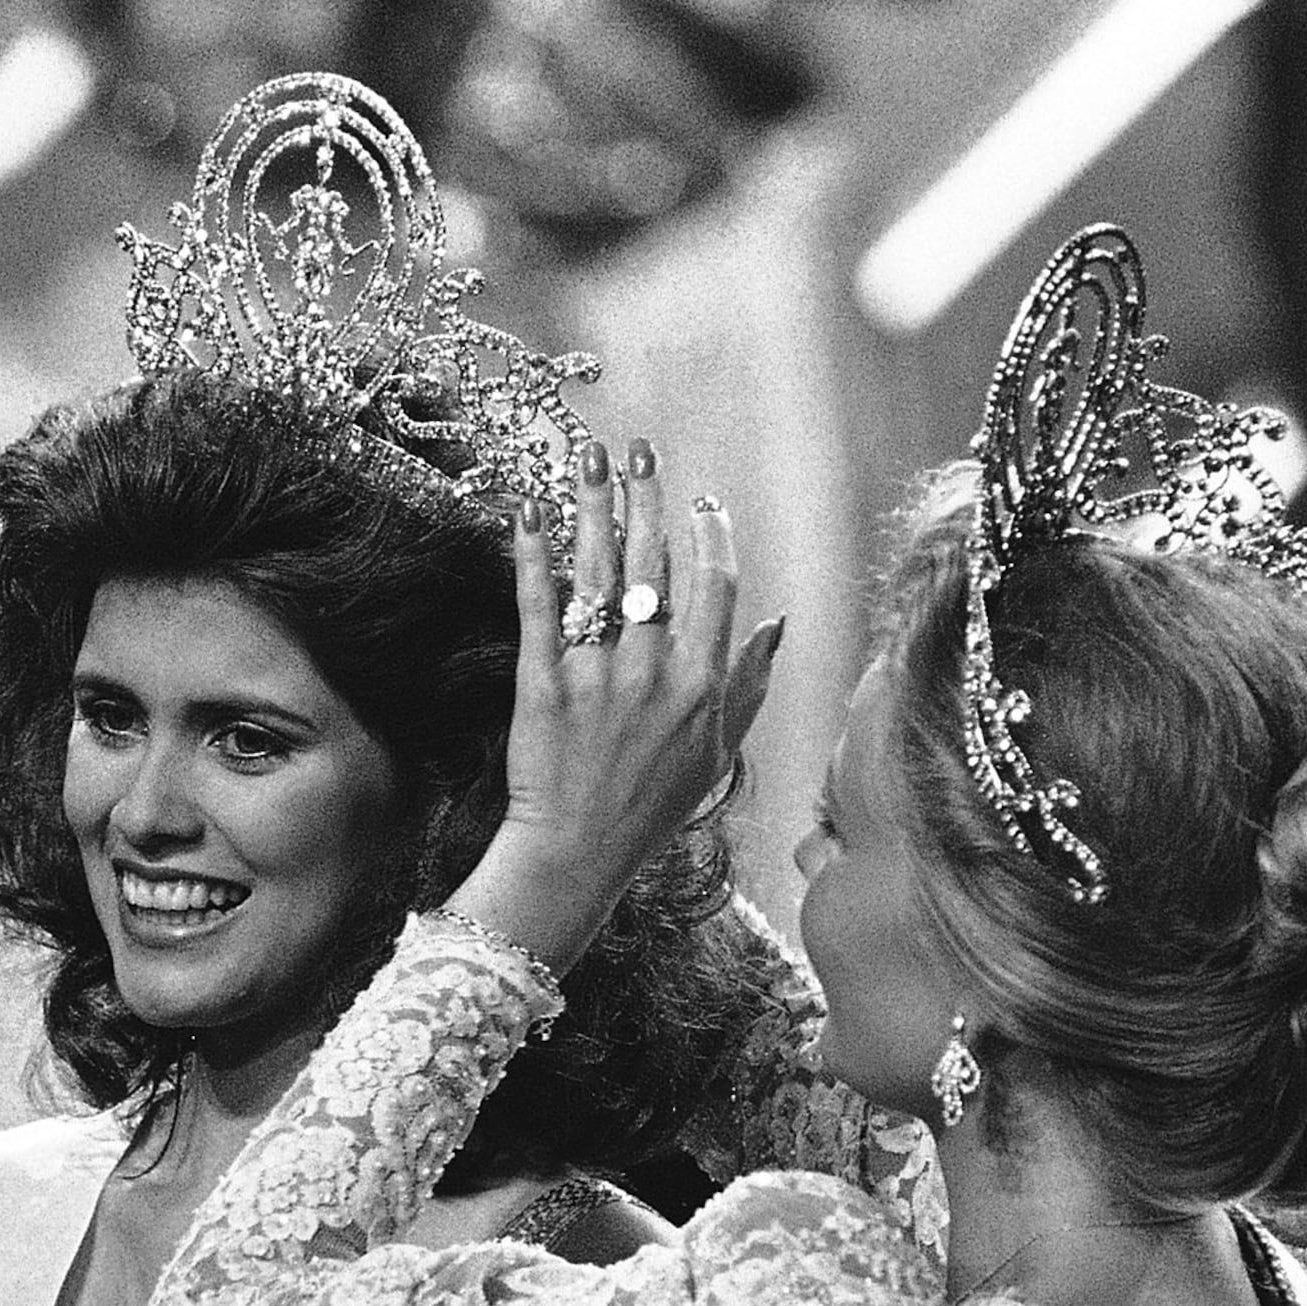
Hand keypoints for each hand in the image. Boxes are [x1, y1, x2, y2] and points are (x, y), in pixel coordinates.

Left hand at [464, 436, 784, 975]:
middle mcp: (653, 672)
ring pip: (597, 573)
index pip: (713, 585)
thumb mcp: (719, 752)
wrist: (576, 854)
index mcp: (702, 684)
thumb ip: (750, 684)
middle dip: (646, 499)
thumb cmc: (652, 808)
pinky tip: (529, 515)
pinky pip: (539, 609)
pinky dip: (533, 559)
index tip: (699, 501)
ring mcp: (596, 677)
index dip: (708, 535)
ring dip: (594, 508)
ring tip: (589, 459)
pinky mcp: (541, 686)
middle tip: (639, 451)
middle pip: (652, 563)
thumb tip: (777, 623)